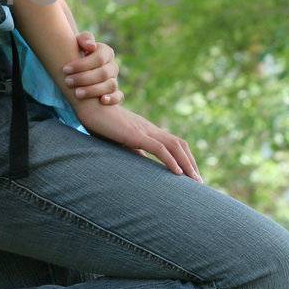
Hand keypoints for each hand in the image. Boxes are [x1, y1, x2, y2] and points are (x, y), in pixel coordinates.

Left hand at [62, 31, 122, 107]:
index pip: (99, 58)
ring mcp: (114, 80)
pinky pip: (119, 96)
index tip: (65, 69)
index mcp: (106, 52)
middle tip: (67, 82)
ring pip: (110, 85)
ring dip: (93, 90)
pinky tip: (102, 101)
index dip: (82, 65)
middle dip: (84, 78)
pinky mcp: (115, 92)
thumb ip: (85, 39)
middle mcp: (112, 66)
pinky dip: (112, 99)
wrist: (78, 66)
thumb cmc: (77, 52)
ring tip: (77, 94)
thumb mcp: (78, 42)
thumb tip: (91, 46)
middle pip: (103, 73)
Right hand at [74, 95, 204, 182]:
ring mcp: (144, 131)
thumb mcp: (118, 140)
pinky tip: (178, 173)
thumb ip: (132, 149)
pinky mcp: (135, 135)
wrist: (89, 105)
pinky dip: (171, 160)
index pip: (173, 143)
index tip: (190, 175)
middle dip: (192, 163)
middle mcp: (150, 129)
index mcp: (147, 131)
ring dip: (187, 164)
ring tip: (194, 181)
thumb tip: (141, 162)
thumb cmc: (100, 123)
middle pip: (180, 144)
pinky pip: (159, 148)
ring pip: (174, 146)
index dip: (184, 158)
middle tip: (199, 183)